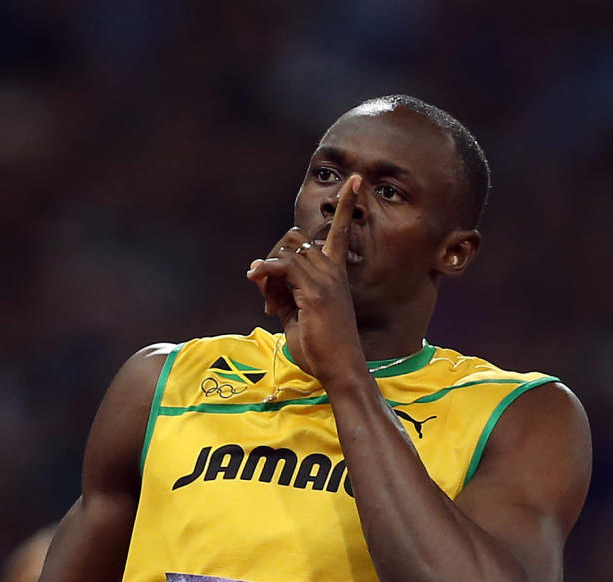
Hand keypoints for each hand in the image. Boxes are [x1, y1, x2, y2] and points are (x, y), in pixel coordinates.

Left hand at [247, 175, 366, 386]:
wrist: (339, 369)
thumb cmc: (321, 348)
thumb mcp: (295, 316)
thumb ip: (280, 293)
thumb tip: (261, 277)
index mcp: (334, 274)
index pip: (340, 230)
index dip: (346, 205)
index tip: (354, 180)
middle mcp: (332, 272)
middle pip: (295, 238)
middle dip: (274, 257)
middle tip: (268, 291)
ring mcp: (325, 280)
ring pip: (287, 251)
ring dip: (268, 271)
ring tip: (268, 302)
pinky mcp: (314, 292)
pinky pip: (282, 266)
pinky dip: (265, 272)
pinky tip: (258, 282)